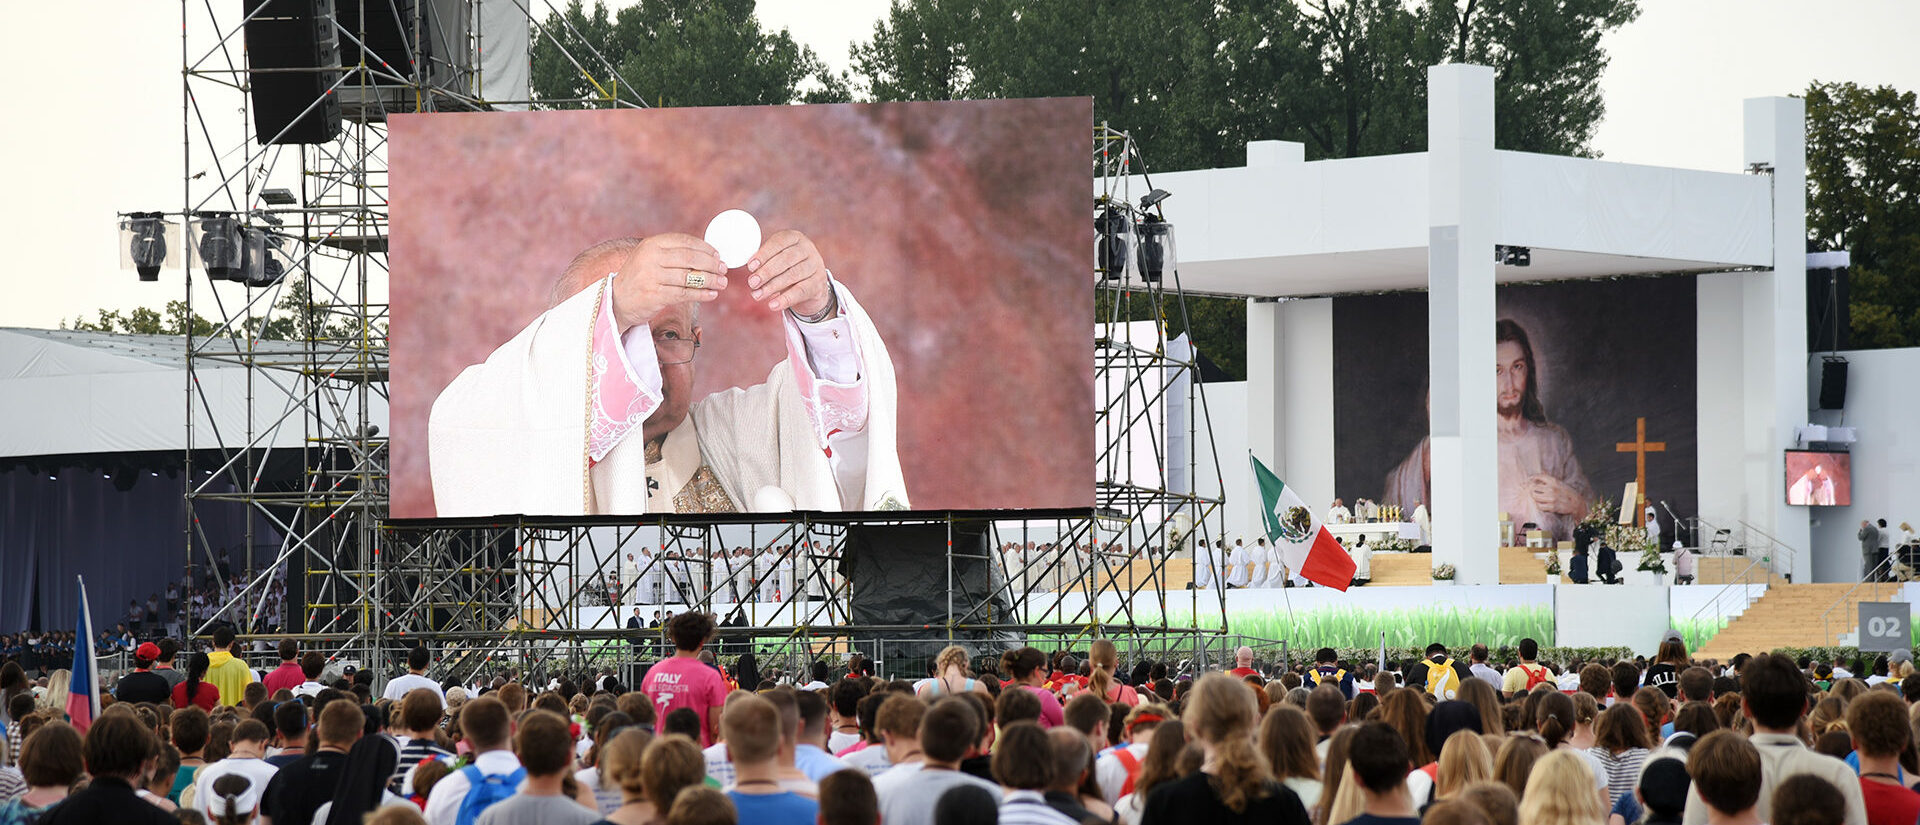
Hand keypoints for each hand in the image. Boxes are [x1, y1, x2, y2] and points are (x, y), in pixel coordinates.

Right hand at [611, 233, 728, 330]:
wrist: (616, 300)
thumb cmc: (640, 278)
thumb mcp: (651, 258)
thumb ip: (673, 253)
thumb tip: (708, 255)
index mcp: (652, 244)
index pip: (685, 241)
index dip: (705, 248)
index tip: (718, 255)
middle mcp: (651, 257)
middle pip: (690, 258)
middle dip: (711, 264)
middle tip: (723, 270)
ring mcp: (652, 276)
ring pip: (689, 276)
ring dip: (710, 280)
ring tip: (722, 283)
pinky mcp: (655, 295)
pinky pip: (685, 293)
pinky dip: (701, 294)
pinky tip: (712, 295)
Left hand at [746, 230, 831, 317]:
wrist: (811, 285)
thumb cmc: (787, 268)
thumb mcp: (777, 258)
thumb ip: (765, 260)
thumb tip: (750, 268)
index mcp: (795, 237)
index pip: (779, 242)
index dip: (764, 254)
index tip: (750, 266)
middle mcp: (807, 249)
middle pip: (786, 259)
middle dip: (766, 272)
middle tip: (752, 283)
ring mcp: (815, 266)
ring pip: (792, 275)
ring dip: (772, 287)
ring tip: (758, 295)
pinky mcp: (819, 284)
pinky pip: (800, 291)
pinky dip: (785, 299)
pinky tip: (773, 305)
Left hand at [1527, 474, 1583, 513]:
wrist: (1576, 503)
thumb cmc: (1567, 492)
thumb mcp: (1559, 483)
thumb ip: (1549, 478)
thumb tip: (1542, 470)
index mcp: (1554, 481)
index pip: (1539, 476)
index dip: (1532, 477)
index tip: (1529, 479)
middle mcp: (1552, 489)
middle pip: (1533, 487)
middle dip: (1532, 489)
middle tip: (1533, 491)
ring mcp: (1552, 498)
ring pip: (1535, 496)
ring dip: (1535, 497)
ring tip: (1538, 497)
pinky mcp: (1552, 507)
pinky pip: (1539, 506)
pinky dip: (1539, 505)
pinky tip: (1542, 504)